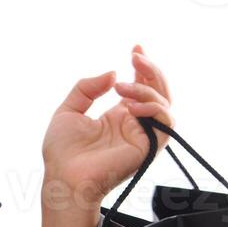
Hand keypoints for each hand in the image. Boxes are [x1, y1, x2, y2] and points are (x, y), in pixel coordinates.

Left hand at [41, 44, 174, 208]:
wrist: (63, 178)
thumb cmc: (62, 152)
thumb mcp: (69, 110)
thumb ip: (87, 88)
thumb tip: (113, 73)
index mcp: (118, 116)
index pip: (140, 86)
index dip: (142, 66)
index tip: (135, 48)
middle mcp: (134, 124)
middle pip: (157, 91)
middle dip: (150, 70)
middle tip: (135, 56)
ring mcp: (143, 135)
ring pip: (164, 104)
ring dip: (147, 89)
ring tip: (121, 88)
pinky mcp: (148, 148)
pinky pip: (165, 123)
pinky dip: (153, 108)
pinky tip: (129, 106)